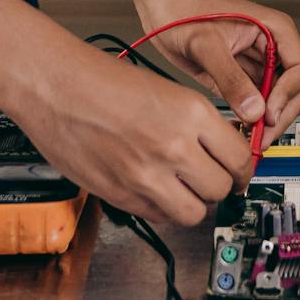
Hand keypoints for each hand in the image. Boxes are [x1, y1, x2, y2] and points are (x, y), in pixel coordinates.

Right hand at [7, 32, 253, 227]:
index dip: (243, 167)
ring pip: (194, 212)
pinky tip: (155, 188)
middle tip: (211, 176)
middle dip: (220, 184)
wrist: (56, 87)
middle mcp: (173, 147)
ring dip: (194, 202)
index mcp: (190, 113)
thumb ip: (198, 124)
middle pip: (221, 188)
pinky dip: (163, 208)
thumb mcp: (168, 90)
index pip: (239, 157)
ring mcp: (146, 176)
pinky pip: (159, 218)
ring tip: (184, 186)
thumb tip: (223, 152)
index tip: (240, 169)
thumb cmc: (103, 81)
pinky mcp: (121, 195)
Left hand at [132, 0, 299, 136]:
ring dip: (263, 122)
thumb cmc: (183, 3)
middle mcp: (269, 49)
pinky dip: (248, 119)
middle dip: (279, 115)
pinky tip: (235, 128)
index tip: (267, 111)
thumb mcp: (205, 42)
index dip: (289, 93)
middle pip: (294, 91)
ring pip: (274, 102)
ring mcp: (253, 65)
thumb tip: (254, 110)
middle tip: (258, 136)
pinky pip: (252, 104)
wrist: (160, 0)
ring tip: (245, 137)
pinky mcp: (236, 78)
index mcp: (274, 30)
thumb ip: (230, 77)